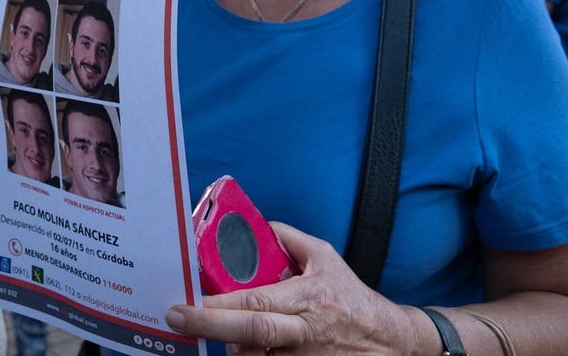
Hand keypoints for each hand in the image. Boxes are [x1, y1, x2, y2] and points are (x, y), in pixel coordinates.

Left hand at [165, 223, 416, 354]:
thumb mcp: (326, 258)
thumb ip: (290, 239)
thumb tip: (258, 224)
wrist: (391, 344)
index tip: (189, 299)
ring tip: (211, 332)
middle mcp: (304, 332)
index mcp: (309, 298)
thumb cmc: (353, 299)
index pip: (257, 302)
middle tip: (177, 318)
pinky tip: (238, 347)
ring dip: (229, 347)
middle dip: (210, 326)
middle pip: (252, 332)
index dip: (220, 304)